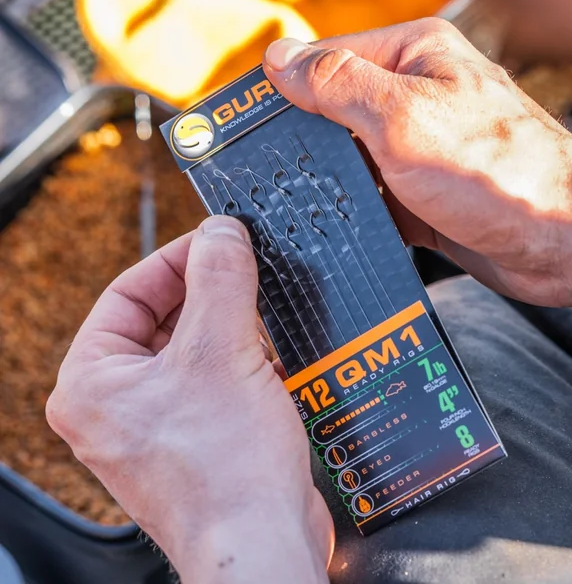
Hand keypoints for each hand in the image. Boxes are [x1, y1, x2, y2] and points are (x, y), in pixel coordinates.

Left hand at [47, 217, 332, 583]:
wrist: (260, 543)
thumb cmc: (225, 469)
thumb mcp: (222, 351)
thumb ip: (220, 280)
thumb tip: (221, 232)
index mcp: (93, 384)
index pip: (129, 292)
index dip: (178, 259)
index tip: (221, 241)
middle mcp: (116, 407)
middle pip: (163, 320)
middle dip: (212, 295)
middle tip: (252, 273)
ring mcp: (156, 428)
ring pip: (194, 352)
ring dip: (234, 330)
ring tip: (267, 319)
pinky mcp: (195, 443)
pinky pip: (215, 384)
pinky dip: (244, 365)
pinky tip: (274, 362)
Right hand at [263, 18, 571, 306]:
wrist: (565, 241)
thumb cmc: (498, 172)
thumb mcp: (402, 118)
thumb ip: (338, 85)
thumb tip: (281, 58)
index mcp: (417, 56)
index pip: (328, 60)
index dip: (285, 93)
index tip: (245, 128)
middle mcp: (422, 97)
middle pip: (338, 113)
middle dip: (307, 145)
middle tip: (265, 176)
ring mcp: (427, 150)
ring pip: (356, 162)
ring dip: (333, 185)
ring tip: (297, 208)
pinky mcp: (432, 197)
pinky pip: (380, 201)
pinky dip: (361, 216)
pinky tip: (338, 232)